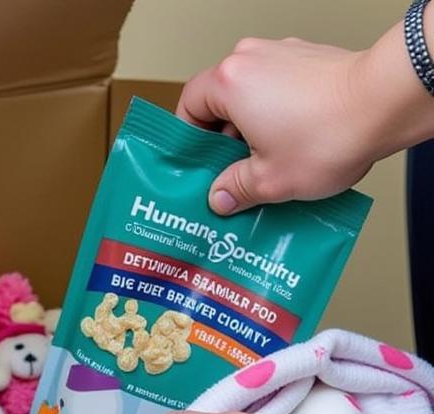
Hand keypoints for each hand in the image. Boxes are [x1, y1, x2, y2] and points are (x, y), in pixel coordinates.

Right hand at [178, 21, 433, 213]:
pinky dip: (279, 116)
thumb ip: (235, 189)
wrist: (387, 103)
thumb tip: (220, 196)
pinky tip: (291, 147)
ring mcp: (284, 54)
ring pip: (252, 96)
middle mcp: (253, 58)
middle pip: (220, 101)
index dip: (188, 138)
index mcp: (230, 82)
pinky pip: (280, 90)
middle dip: (222, 140)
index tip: (196, 165)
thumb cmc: (328, 134)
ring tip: (265, 164)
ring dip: (252, 129)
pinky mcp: (311, 59)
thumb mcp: (268, 180)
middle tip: (230, 174)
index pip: (188, 104)